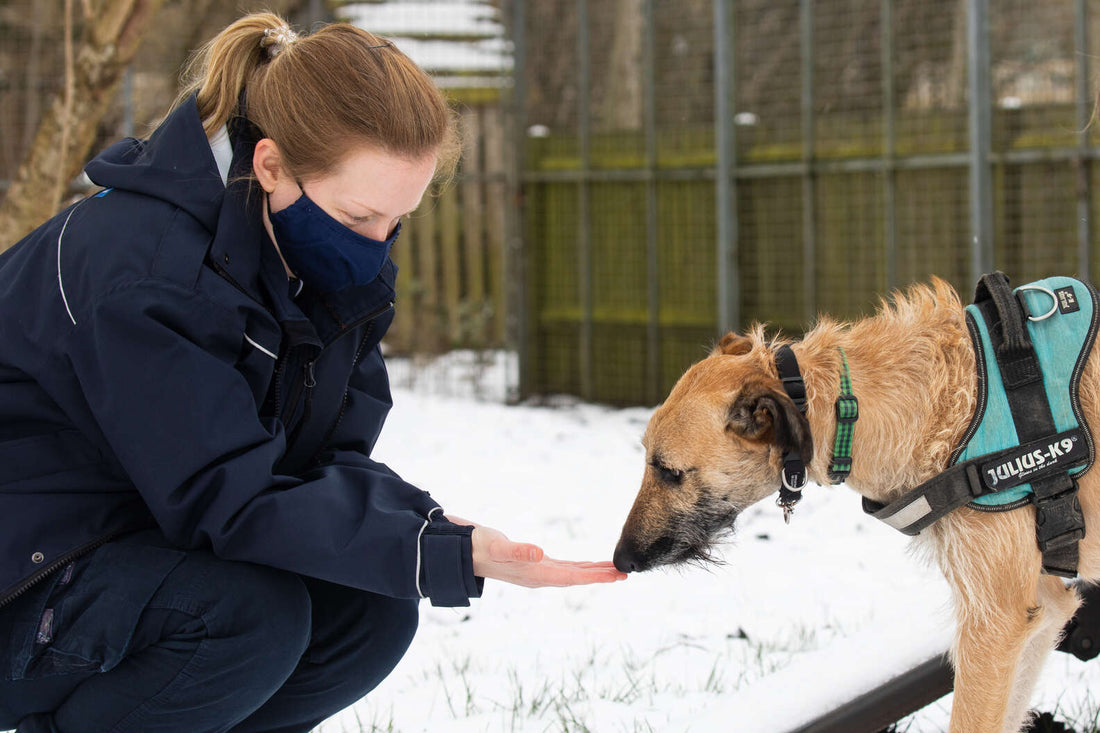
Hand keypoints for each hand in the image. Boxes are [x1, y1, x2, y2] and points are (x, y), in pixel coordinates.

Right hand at [446, 515, 627, 588]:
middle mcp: (538, 575)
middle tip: (625, 574)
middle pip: (576, 577)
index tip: (616, 576)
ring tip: (613, 571)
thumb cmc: (478, 547)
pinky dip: (578, 566)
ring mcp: (536, 570)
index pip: (572, 576)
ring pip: (571, 573)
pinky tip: (585, 565)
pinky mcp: (533, 563)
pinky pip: (563, 567)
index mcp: (534, 573)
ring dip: (592, 572)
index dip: (595, 576)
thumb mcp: (497, 546)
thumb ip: (517, 551)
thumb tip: (538, 554)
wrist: (460, 550)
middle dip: (600, 575)